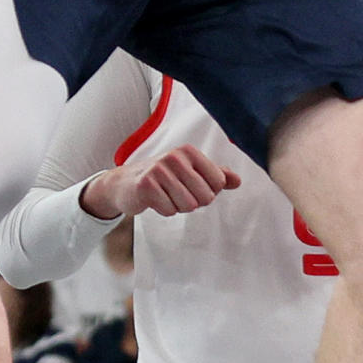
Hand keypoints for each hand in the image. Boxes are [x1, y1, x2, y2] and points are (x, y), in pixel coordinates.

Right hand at [83, 148, 240, 222]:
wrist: (124, 183)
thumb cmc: (162, 177)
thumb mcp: (190, 172)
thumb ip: (216, 176)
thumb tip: (238, 181)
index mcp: (189, 152)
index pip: (219, 182)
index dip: (208, 191)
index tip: (191, 186)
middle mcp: (175, 157)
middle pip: (206, 197)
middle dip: (193, 202)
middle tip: (176, 193)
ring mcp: (159, 170)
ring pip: (188, 205)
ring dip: (178, 206)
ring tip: (165, 195)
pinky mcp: (146, 186)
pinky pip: (169, 210)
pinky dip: (164, 210)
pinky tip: (154, 200)